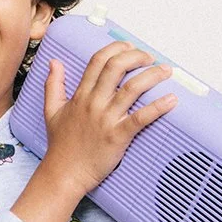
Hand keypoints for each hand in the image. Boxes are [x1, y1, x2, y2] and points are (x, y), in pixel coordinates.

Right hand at [43, 40, 176, 192]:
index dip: (116, 49)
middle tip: (149, 57)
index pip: (98, 61)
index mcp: (81, 95)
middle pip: (116, 67)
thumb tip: (54, 63)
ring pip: (132, 89)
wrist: (64, 174)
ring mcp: (106, 119)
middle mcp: (94, 103)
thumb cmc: (61, 146)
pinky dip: (158, 107)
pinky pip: (141, 118)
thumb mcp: (51, 111)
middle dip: (136, 56)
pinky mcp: (118, 136)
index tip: (129, 47)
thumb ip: (53, 85)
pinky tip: (171, 100)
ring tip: (165, 71)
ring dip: (152, 76)